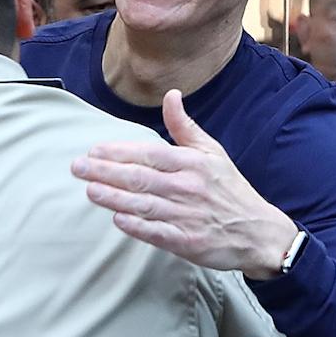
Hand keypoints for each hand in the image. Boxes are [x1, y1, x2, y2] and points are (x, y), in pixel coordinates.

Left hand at [72, 90, 298, 278]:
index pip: (149, 154)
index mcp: (192, 163)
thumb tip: (171, 95)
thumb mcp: (212, 152)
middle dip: (105, 172)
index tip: (94, 150)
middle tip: (77, 168)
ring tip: (89, 190)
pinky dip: (136, 226)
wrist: (258, 232)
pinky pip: (156, 232)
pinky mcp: (187, 241)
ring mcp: (187, 215)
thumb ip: (185, 126)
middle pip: (139, 178)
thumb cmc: (230, 189)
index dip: (119, 152)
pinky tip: (117, 219)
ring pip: (143, 204)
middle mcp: (187, 187)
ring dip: (113, 197)